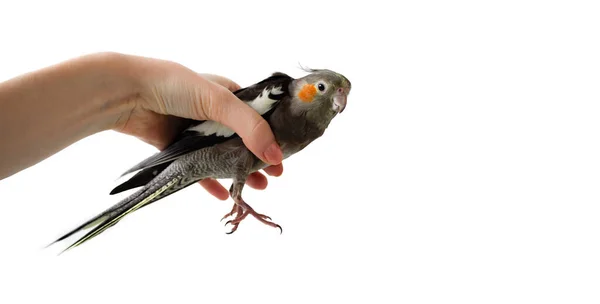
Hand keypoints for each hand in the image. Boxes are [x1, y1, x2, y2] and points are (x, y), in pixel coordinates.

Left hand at [112, 57, 283, 199]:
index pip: (257, 118)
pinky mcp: (177, 147)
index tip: (283, 156)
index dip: (271, 136)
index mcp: (228, 96)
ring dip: (238, 171)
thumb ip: (250, 127)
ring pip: (222, 156)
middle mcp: (214, 114)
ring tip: (255, 187)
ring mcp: (195, 132)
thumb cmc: (174, 86)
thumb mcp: (220, 102)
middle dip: (257, 158)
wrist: (127, 95)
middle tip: (273, 177)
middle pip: (242, 141)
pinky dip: (209, 182)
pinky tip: (222, 195)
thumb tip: (275, 155)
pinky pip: (197, 168)